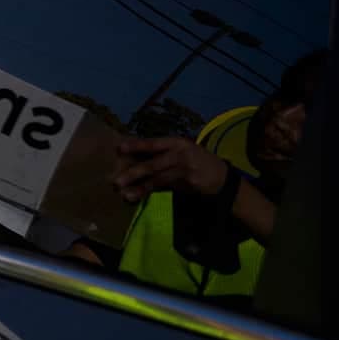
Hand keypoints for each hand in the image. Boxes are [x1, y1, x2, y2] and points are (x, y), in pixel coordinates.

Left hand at [112, 137, 229, 202]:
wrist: (223, 176)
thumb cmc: (195, 161)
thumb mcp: (181, 151)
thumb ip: (160, 153)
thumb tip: (132, 157)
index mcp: (177, 142)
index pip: (154, 143)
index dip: (137, 145)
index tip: (119, 148)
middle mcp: (181, 154)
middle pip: (153, 164)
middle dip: (134, 172)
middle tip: (116, 180)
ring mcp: (185, 170)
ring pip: (158, 179)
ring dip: (140, 187)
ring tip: (125, 194)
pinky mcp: (189, 184)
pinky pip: (165, 188)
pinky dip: (150, 192)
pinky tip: (138, 197)